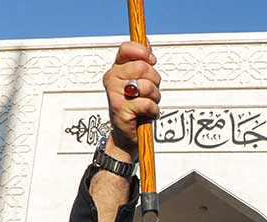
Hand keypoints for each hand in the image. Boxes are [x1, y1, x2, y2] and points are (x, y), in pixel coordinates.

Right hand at [103, 42, 160, 158]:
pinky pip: (147, 103)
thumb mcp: (139, 80)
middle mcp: (112, 79)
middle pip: (142, 67)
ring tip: (147, 104)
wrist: (127, 134)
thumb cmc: (134, 108)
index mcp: (116, 69)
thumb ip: (142, 60)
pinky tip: (146, 114)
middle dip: (154, 80)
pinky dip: (152, 110)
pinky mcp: (121, 109)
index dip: (143, 53)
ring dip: (154, 97)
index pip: (127, 49)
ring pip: (146, 85)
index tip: (150, 61)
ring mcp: (115, 94)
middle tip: (149, 92)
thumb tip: (145, 41)